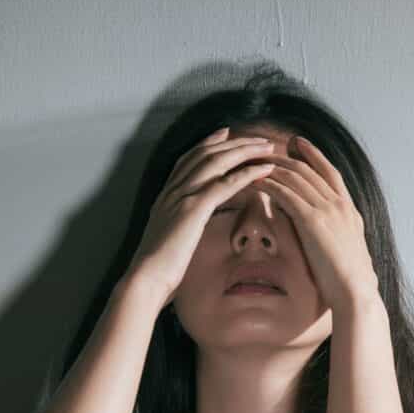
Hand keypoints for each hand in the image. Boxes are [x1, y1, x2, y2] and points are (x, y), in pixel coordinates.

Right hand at [123, 129, 280, 309]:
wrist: (146, 279)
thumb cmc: (159, 268)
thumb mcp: (170, 238)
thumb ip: (180, 224)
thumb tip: (188, 225)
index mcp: (166, 195)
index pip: (189, 158)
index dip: (209, 143)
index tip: (227, 133)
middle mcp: (173, 190)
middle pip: (206, 153)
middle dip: (234, 142)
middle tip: (258, 138)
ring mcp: (182, 196)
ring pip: (217, 161)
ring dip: (245, 151)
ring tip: (267, 147)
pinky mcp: (193, 209)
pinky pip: (224, 184)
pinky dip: (246, 173)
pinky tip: (263, 169)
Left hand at [256, 134, 380, 316]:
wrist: (356, 292)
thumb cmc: (351, 281)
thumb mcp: (347, 251)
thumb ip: (335, 235)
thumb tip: (320, 231)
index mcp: (350, 211)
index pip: (330, 173)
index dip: (313, 155)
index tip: (298, 143)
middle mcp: (340, 205)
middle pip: (309, 169)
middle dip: (285, 155)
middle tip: (266, 147)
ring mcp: (328, 210)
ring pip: (295, 177)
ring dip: (272, 166)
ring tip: (253, 162)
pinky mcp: (312, 220)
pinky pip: (285, 193)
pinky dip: (268, 184)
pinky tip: (254, 181)